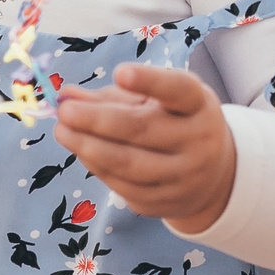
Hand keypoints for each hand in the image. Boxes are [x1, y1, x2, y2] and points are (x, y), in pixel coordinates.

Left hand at [52, 62, 236, 234]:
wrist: (212, 175)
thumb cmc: (174, 123)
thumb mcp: (155, 101)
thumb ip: (113, 96)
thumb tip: (66, 95)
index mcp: (199, 105)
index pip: (178, 90)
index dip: (150, 81)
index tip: (120, 72)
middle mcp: (198, 141)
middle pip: (142, 129)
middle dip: (97, 120)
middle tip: (64, 111)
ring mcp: (184, 177)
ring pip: (128, 164)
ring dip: (88, 147)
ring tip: (62, 132)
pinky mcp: (164, 203)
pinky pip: (123, 186)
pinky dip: (96, 167)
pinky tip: (81, 151)